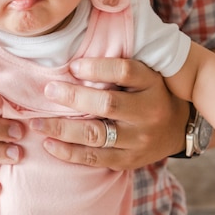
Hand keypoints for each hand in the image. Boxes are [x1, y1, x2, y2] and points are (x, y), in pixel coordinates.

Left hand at [29, 57, 188, 169]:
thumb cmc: (149, 93)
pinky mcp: (129, 160)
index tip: (72, 66)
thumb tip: (73, 53)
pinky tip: (49, 145)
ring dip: (62, 129)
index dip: (97, 68)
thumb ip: (117, 64)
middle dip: (73, 97)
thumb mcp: (145, 73)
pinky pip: (95, 158)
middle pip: (108, 104)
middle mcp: (148, 112)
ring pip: (96, 134)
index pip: (125, 71)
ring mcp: (139, 139)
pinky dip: (69, 152)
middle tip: (48, 90)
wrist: (177, 128)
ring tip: (37, 123)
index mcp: (151, 83)